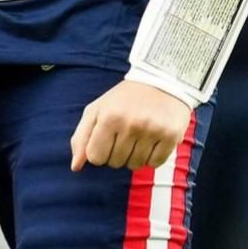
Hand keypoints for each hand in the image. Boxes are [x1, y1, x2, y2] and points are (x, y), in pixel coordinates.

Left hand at [70, 79, 192, 170]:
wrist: (161, 81)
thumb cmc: (122, 100)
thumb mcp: (96, 110)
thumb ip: (81, 137)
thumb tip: (75, 167)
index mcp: (108, 117)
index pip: (95, 157)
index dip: (98, 153)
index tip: (105, 141)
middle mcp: (130, 124)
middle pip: (115, 163)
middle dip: (115, 154)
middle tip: (123, 136)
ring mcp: (152, 131)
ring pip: (135, 165)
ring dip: (133, 156)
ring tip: (137, 137)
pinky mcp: (171, 136)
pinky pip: (155, 164)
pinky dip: (151, 158)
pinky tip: (151, 141)